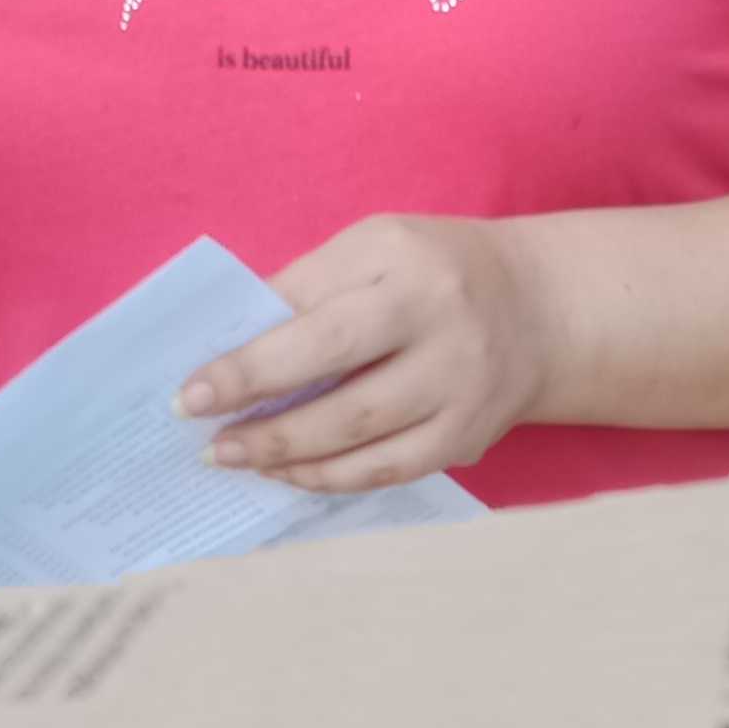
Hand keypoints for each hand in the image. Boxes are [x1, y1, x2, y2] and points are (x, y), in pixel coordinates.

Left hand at [178, 214, 550, 490]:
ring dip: (288, 456)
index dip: (248, 364)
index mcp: (404, 264)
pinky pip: (388, 470)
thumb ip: (305, 290)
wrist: (539, 307)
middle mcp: (443, 327)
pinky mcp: (468, 437)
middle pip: (341, 390)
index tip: (190, 394)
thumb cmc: (428, 271)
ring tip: (234, 459)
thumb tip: (227, 350)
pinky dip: (330, 478)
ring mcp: (461, 389)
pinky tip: (289, 472)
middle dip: (263, 423)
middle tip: (207, 442)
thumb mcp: (372, 250)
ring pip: (362, 440)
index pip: (313, 322)